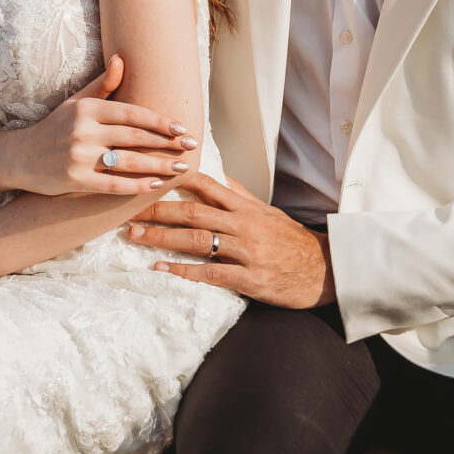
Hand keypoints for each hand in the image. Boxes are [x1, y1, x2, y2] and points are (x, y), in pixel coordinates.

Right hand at [0, 55, 193, 196]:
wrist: (20, 156)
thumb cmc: (55, 127)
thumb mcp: (76, 103)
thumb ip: (102, 84)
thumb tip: (122, 58)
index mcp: (87, 109)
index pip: (132, 113)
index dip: (160, 121)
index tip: (182, 128)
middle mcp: (83, 131)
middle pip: (135, 137)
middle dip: (167, 143)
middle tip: (191, 146)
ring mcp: (79, 157)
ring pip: (128, 162)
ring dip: (158, 166)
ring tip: (180, 168)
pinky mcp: (75, 180)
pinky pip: (113, 184)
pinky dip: (136, 186)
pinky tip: (155, 185)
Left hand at [125, 171, 335, 308]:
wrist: (326, 271)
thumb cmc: (293, 242)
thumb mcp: (268, 212)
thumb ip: (240, 195)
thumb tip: (218, 176)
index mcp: (246, 208)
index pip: (207, 185)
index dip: (176, 179)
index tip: (150, 175)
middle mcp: (244, 226)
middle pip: (193, 213)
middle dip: (157, 210)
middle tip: (128, 209)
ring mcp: (247, 252)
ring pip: (197, 241)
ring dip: (162, 238)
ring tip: (135, 236)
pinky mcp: (250, 278)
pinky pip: (211, 273)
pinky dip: (184, 270)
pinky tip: (160, 268)